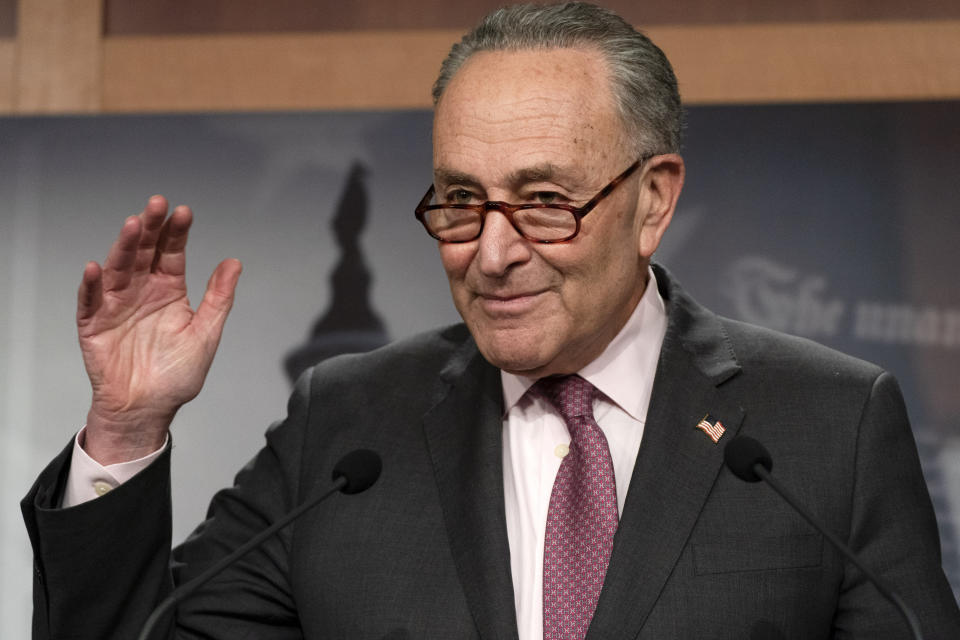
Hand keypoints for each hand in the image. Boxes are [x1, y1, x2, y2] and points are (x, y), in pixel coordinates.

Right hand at [77, 196, 241, 463]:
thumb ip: (219, 298)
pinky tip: (96, 268)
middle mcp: (142, 291)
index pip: (172, 254)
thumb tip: (235, 262)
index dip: (177, 233)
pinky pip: (90, 301)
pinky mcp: (94, 324)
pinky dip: (91, 285)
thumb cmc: (177, 374)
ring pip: (118, 269)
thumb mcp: (206, 333)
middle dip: (151, 228)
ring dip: (124, 247)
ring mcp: (116, 305)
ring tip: (133, 226)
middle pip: (144, 253)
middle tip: (157, 204)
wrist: (148, 408)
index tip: (184, 212)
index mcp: (169, 291)